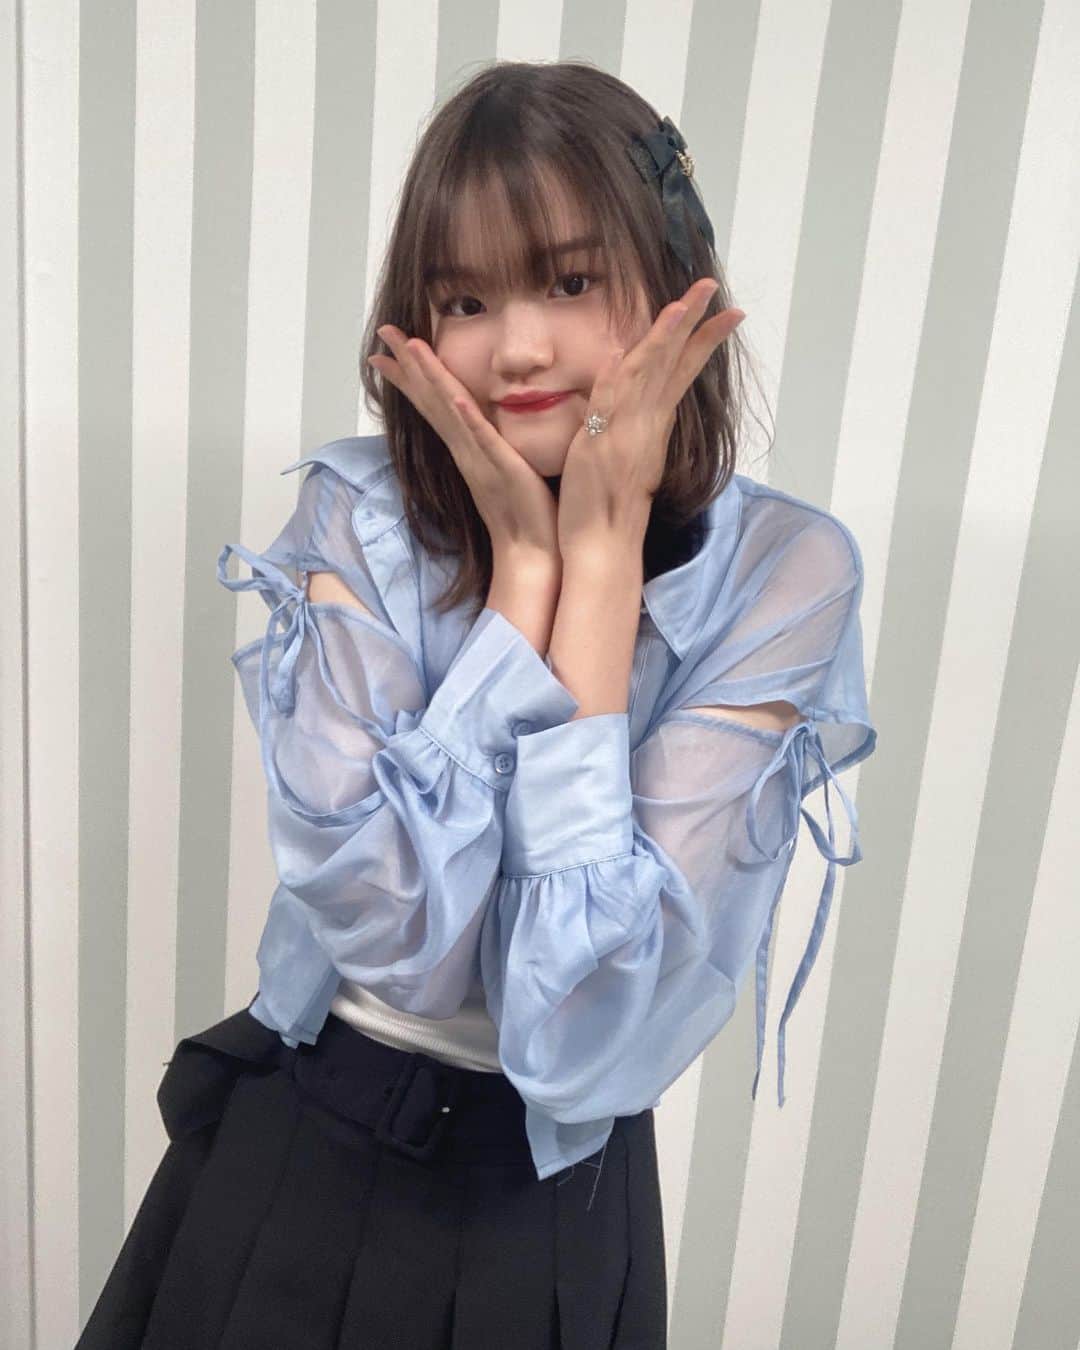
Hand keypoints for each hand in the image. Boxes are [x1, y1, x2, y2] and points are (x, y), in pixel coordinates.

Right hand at [368, 327, 559, 561]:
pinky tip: (455, 395)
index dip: (409, 376)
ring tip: (410, 346)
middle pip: (430, 399)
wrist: (529, 552)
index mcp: (466, 447)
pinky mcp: (501, 468)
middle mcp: (465, 449)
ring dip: (429, 377)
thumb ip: (492, 445)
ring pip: (449, 410)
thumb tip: (485, 426)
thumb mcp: (504, 468)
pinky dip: (467, 416)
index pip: (432, 404)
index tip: (384, 352)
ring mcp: (479, 458)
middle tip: (383, 332)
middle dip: (407, 364)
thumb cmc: (523, 514)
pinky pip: (481, 438)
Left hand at [556, 278, 745, 560]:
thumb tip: (630, 388)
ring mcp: (629, 435)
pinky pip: (613, 404)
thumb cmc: (607, 507)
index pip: (681, 372)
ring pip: (649, 376)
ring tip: (682, 303)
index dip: (702, 340)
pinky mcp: (604, 447)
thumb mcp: (622, 456)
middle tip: (712, 285)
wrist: (604, 548)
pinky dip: (620, 378)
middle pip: (674, 364)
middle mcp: (648, 426)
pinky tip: (624, 350)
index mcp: (653, 426)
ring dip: (664, 338)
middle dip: (694, 322)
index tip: (728, 312)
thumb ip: (628, 422)